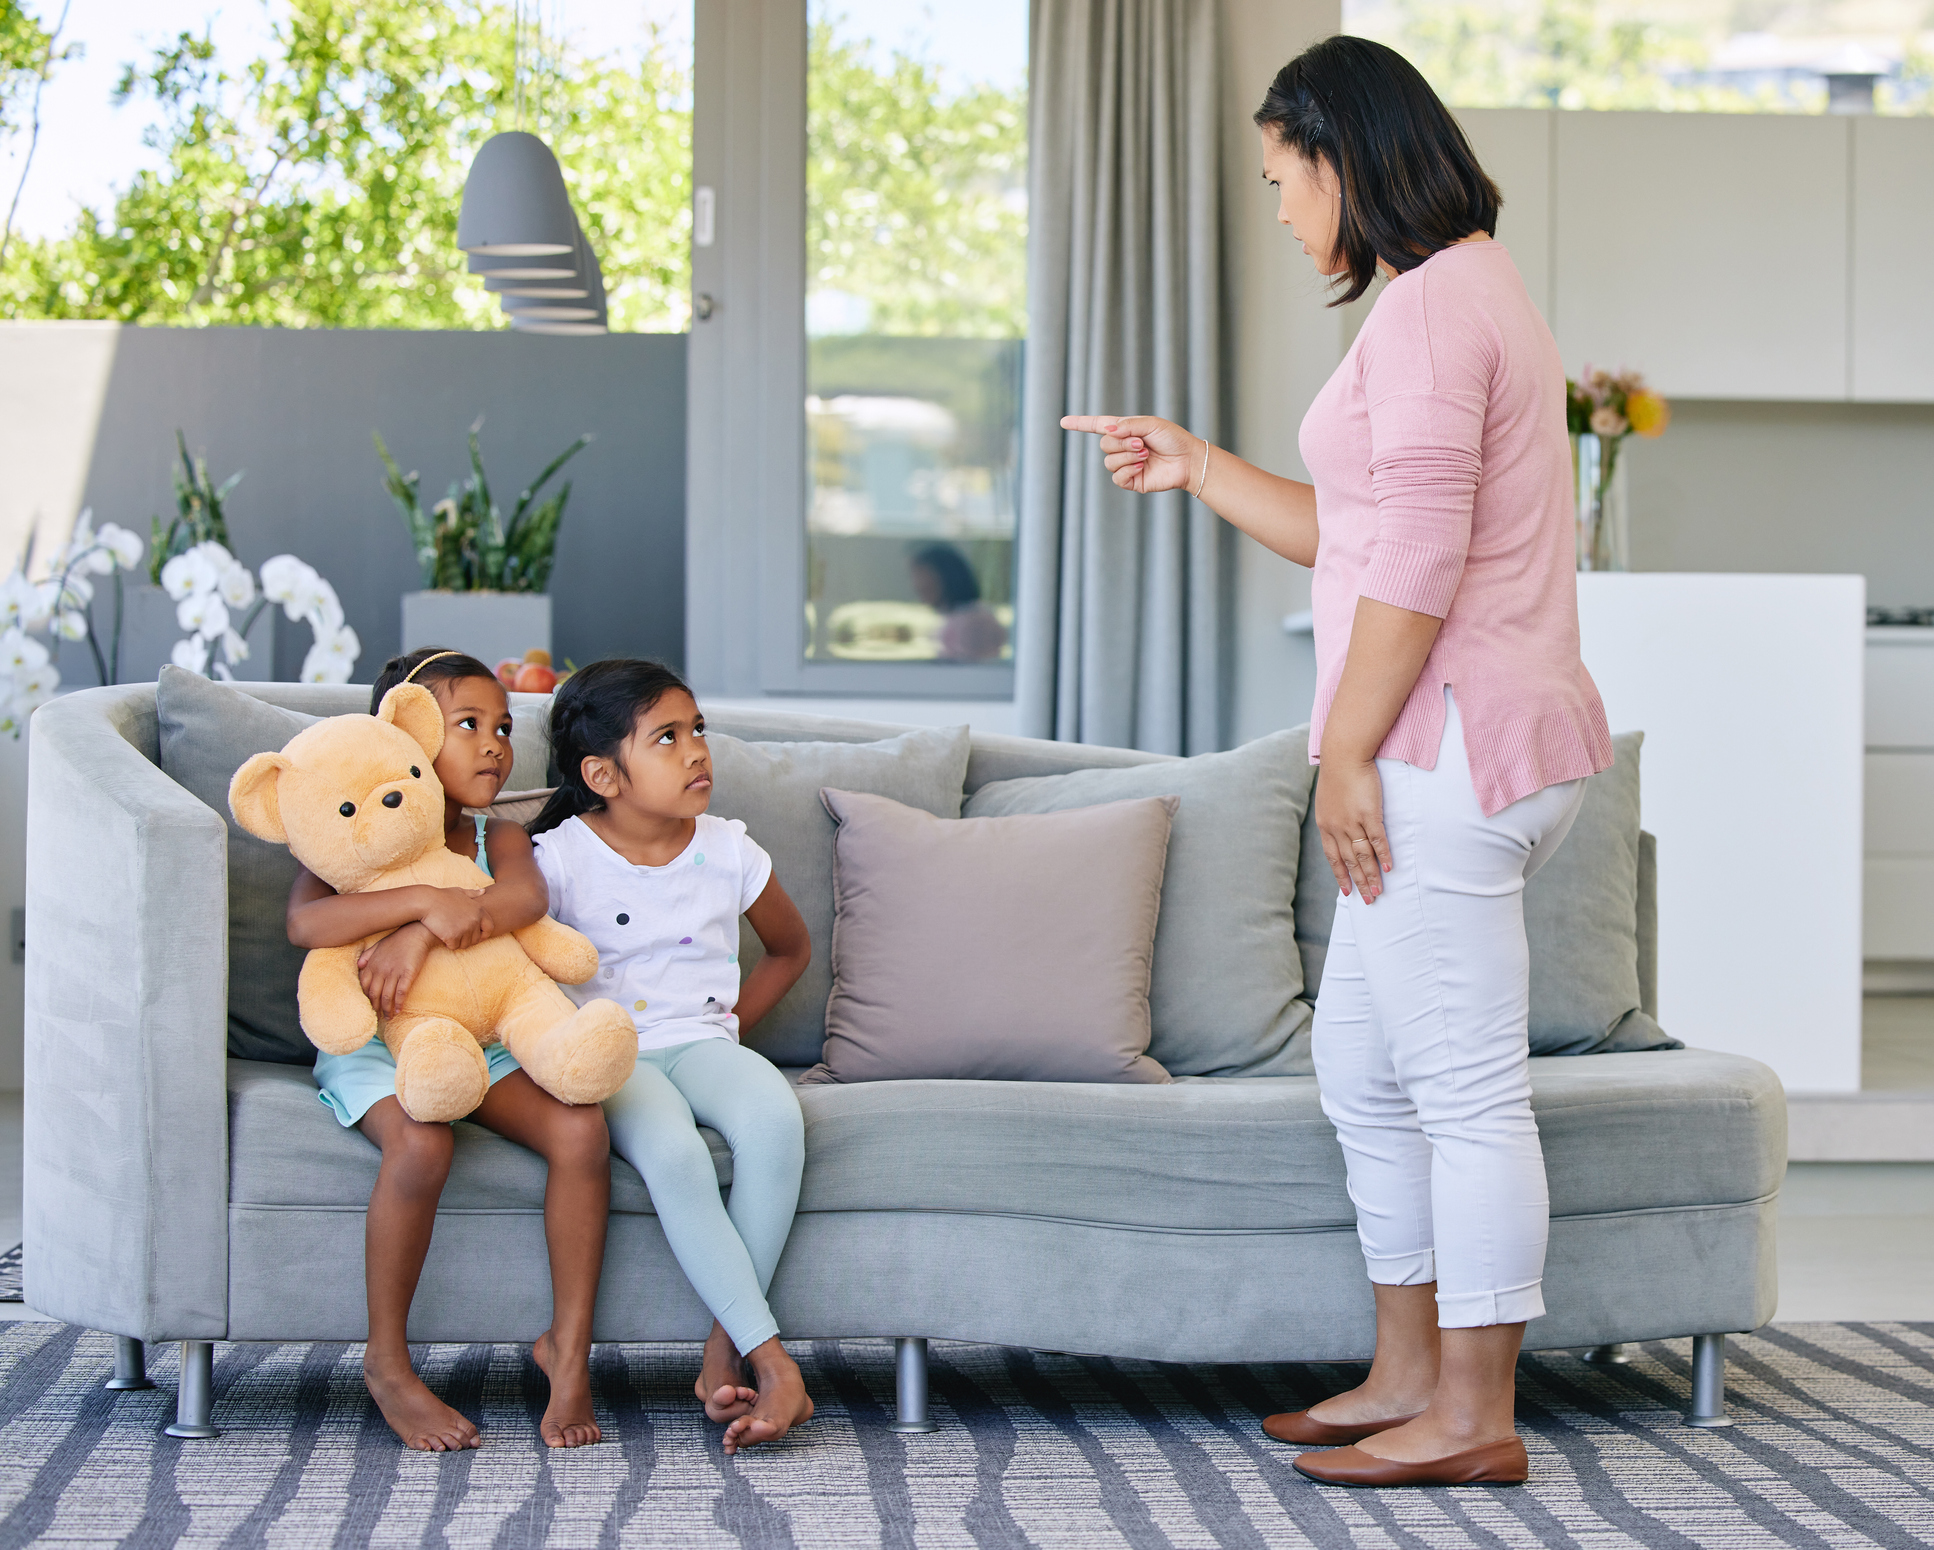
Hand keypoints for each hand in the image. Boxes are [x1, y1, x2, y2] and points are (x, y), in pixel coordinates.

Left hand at [357, 924, 435, 1017]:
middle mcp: (381, 970)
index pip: (364, 985)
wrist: (417, 932)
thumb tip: (359, 965)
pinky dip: (399, 1003)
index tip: (370, 1005)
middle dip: (375, 1007)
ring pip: (386, 996)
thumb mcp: (379, 944)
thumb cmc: (398, 939)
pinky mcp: (408, 974)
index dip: (366, 997)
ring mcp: (394, 972)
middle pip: (374, 994)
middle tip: (378, 1016)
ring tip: (389, 1018)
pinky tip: (399, 1011)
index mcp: (372, 964)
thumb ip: (367, 955)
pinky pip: (401, 993)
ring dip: (386, 1009)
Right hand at [419, 887, 493, 950]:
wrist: (425, 901)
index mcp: (479, 910)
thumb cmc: (441, 896)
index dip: (484, 934)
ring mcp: (464, 929)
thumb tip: (483, 891)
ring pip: (465, 945)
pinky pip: (454, 946)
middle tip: (456, 935)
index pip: (490, 928)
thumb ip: (472, 894)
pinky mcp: (453, 936)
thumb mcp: (458, 892)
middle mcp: (474, 920)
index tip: (476, 937)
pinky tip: (443, 936)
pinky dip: (448, 943)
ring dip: (457, 942)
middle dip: (467, 939)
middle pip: (476, 939)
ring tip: (449, 934)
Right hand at [1061, 414, 1203, 494]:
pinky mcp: (1131, 481)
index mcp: (1125, 431)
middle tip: (1141, 443)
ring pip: (1109, 461)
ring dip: (1127, 456)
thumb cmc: (1173, 439)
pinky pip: (1117, 477)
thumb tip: (1106, 430)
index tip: (1063, 422)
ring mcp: (1126, 465)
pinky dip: (1128, 470)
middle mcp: (1123, 448)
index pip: (1098, 426)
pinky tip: (1141, 467)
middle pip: (1104, 445)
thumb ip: (1127, 425)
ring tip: (1145, 455)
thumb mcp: (1150, 424)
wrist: (1188, 460)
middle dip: (1121, 443)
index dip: (1080, 424)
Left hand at [1314, 759, 1393, 901]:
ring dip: (1372, 875)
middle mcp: (1337, 828)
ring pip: (1363, 856)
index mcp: (1325, 825)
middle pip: (1350, 861)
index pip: (1333, 857)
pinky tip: (1389, 868)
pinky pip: (1377, 840)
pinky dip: (1384, 855)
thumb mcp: (1328, 799)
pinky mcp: (1369, 814)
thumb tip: (1339, 827)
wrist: (1343, 755)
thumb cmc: (1337, 773)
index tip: (1346, 890)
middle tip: (1368, 899)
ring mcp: (1353, 822)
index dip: (1340, 875)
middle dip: (1359, 882)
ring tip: (1378, 891)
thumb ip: (1333, 816)